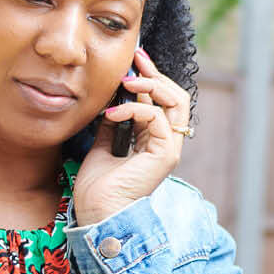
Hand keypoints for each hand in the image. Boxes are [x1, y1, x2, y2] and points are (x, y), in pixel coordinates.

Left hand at [74, 46, 191, 224]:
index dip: (151, 78)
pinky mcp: (165, 155)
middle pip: (177, 97)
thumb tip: (111, 102)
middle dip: (156, 75)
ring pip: (176, 103)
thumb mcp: (102, 144)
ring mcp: (169, 150)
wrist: (96, 212)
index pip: (163, 101)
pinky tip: (111, 114)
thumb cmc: (97, 187)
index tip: (134, 61)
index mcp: (154, 141)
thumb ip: (113, 124)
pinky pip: (158, 118)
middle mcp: (166, 144)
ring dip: (150, 86)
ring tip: (126, 83)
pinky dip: (134, 109)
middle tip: (136, 61)